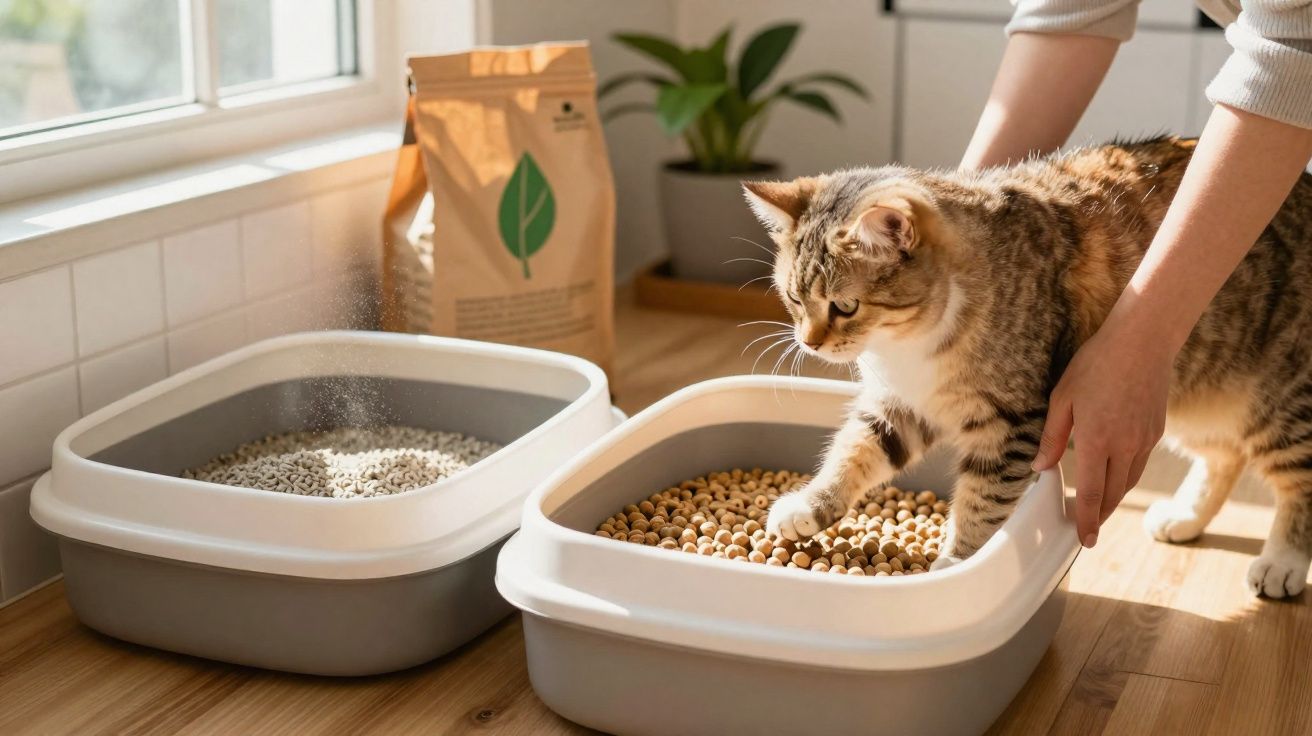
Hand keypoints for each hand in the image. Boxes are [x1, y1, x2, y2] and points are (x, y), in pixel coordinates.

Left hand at [1032, 320, 1172, 547]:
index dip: (1086, 520)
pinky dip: (1125, 476)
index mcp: (1097, 440)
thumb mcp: (1062, 398)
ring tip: (1097, 507)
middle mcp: (1125, 446)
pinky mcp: (1156, 432)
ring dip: (1112, 498)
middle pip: (1112, 495)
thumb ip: (1052, 437)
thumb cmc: (1096, 365)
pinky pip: (1139, 464)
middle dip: (1098, 515)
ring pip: (1128, 482)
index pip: (1090, 493)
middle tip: (1085, 528)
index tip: (1084, 540)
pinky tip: (1113, 474)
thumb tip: (1041, 467)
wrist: (1144, 342)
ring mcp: (1145, 440)